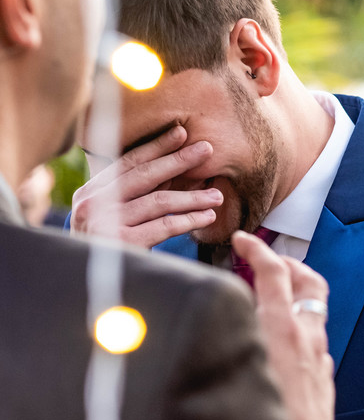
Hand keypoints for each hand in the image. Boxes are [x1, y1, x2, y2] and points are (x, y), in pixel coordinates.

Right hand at [71, 125, 222, 246]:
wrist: (91, 285)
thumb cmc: (110, 249)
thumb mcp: (116, 216)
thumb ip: (137, 194)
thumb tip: (176, 169)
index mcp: (91, 192)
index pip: (128, 162)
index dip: (157, 147)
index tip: (182, 133)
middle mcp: (92, 204)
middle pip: (143, 175)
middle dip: (179, 160)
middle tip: (207, 149)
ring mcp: (104, 223)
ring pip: (158, 201)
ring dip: (192, 197)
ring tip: (217, 195)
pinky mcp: (120, 243)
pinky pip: (163, 226)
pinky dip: (189, 219)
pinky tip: (207, 216)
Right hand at [232, 230, 335, 419]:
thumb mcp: (236, 371)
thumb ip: (226, 338)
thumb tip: (209, 319)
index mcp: (282, 330)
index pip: (274, 273)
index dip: (258, 250)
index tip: (243, 240)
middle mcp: (307, 338)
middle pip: (309, 282)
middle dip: (290, 264)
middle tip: (269, 262)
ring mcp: (319, 358)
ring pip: (315, 311)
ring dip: (296, 296)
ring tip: (273, 298)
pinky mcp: (323, 379)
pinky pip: (315, 342)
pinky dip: (300, 329)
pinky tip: (283, 342)